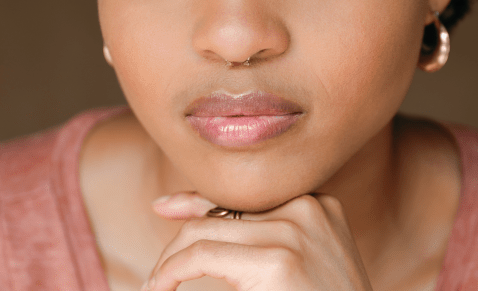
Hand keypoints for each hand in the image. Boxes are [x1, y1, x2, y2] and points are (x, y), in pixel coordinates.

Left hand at [145, 192, 373, 290]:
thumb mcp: (295, 266)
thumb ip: (252, 238)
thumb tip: (181, 214)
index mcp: (318, 204)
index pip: (242, 196)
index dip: (195, 201)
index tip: (162, 207)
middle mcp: (308, 207)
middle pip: (219, 211)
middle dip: (180, 241)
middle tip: (159, 276)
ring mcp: (296, 230)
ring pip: (202, 231)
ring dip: (171, 260)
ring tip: (158, 285)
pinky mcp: (279, 261)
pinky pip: (202, 255)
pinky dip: (172, 270)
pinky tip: (161, 287)